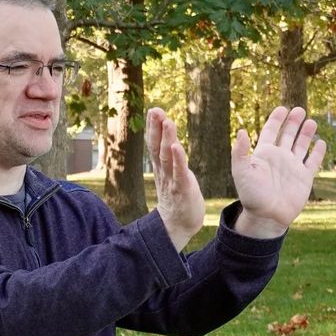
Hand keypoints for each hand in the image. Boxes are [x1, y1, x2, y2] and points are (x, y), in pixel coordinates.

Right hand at [146, 108, 203, 250]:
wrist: (177, 225)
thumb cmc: (177, 197)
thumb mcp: (172, 174)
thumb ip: (169, 159)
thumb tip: (168, 143)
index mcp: (162, 167)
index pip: (155, 144)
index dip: (154, 127)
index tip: (154, 110)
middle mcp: (164, 171)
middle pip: (157, 146)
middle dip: (156, 127)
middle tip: (155, 110)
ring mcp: (172, 179)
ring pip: (167, 156)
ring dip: (167, 138)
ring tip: (168, 121)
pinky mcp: (181, 189)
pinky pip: (179, 172)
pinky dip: (177, 159)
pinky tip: (176, 147)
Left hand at [231, 106, 325, 237]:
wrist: (267, 216)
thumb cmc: (251, 194)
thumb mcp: (241, 171)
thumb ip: (240, 152)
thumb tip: (241, 131)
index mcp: (263, 154)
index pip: (270, 131)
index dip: (276, 120)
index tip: (282, 108)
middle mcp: (278, 158)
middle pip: (287, 135)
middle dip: (293, 122)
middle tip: (299, 109)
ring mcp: (292, 167)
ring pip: (301, 146)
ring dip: (306, 134)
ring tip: (311, 122)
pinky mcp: (304, 178)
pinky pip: (313, 162)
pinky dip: (317, 152)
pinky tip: (321, 142)